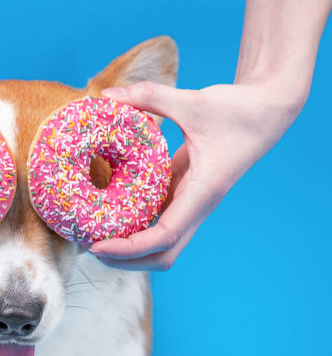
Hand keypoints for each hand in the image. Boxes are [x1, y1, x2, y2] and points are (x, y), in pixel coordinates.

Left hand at [88, 80, 303, 269]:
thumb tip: (106, 96)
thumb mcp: (194, 101)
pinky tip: (110, 215)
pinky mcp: (185, 195)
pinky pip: (158, 222)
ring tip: (93, 237)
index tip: (97, 246)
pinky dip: (135, 226)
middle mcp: (196, 206)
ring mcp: (191, 204)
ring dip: (129, 249)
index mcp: (202, 193)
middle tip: (89, 246)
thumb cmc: (237, 110)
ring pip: (161, 244)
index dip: (129, 248)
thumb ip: (151, 96)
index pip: (164, 237)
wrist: (266, 113)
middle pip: (162, 255)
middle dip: (126, 260)